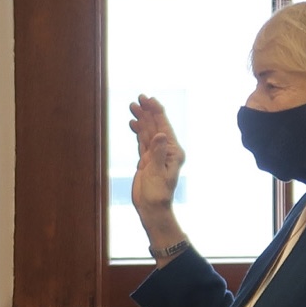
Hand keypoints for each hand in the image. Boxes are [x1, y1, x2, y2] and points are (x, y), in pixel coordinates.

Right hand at [129, 95, 183, 213]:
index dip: (156, 112)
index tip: (148, 99)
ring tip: (133, 106)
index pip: (163, 126)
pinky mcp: (147, 160)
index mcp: (172, 151)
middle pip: (156, 126)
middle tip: (139, 98)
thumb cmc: (158, 194)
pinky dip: (138, 131)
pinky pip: (142, 141)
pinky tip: (133, 123)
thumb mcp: (158, 173)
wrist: (152, 208)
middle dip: (148, 111)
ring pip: (148, 132)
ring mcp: (156, 154)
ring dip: (141, 119)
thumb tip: (160, 133)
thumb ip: (158, 153)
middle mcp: (166, 150)